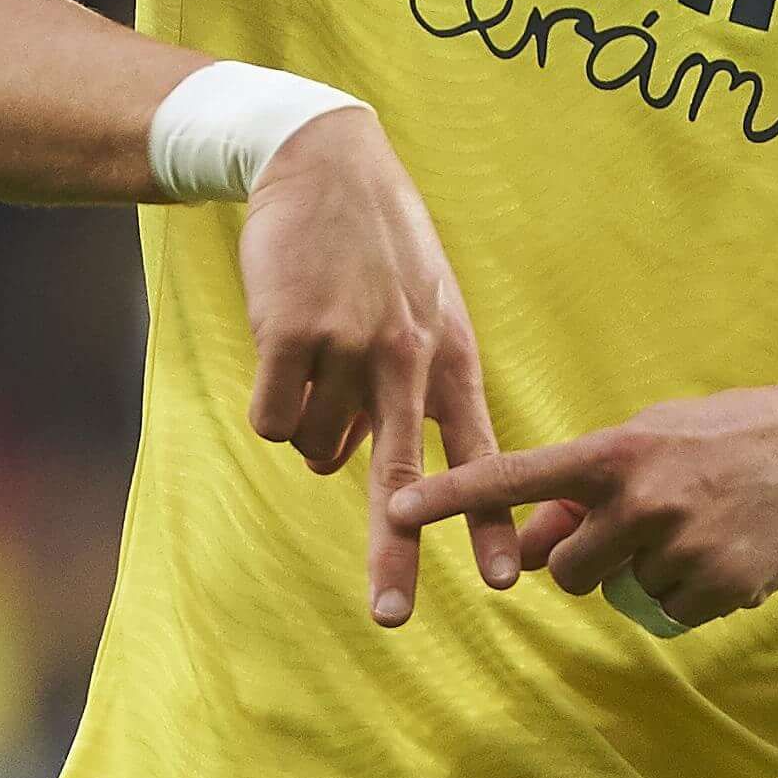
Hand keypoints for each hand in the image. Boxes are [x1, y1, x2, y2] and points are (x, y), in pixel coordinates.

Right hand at [236, 108, 518, 625]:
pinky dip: (270, 402)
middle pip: (403, 479)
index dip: (492, 522)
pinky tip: (280, 348)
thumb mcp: (423, 308)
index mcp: (449, 356)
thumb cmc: (374, 246)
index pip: (481, 454)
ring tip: (315, 354)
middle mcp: (407, 359)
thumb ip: (414, 387)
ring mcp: (350, 347)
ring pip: (318, 450)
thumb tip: (360, 469)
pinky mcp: (292, 335)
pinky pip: (272, 422)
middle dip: (397, 551)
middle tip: (393, 617)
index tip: (507, 582)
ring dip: (309, 423)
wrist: (321, 161)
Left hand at [386, 375, 777, 630]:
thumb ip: (586, 488)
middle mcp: (643, 498)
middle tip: (633, 529)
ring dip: (639, 575)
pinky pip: (670, 611)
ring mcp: (683, 545)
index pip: (517, 476)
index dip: (454, 496)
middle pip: (567, 569)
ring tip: (691, 530)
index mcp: (617, 451)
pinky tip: (723, 551)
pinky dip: (687, 592)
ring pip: (618, 593)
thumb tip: (535, 543)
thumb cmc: (724, 435)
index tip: (397, 509)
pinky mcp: (720, 586)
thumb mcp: (650, 439)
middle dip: (586, 560)